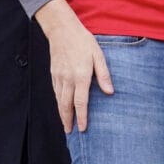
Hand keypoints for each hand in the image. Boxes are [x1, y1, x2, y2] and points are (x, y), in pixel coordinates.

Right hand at [33, 0, 112, 132]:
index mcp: (81, 76)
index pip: (81, 102)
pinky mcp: (53, 73)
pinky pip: (55, 92)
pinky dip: (57, 102)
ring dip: (61, 114)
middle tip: (70, 133)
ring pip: (59, 100)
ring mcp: (59, 77)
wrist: (62, 30)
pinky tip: (60, 107)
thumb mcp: (98, 56)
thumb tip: (110, 92)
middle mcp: (68, 79)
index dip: (82, 117)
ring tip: (65, 125)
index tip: (83, 128)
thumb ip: (104, 75)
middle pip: (66, 105)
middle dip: (68, 120)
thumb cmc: (83, 42)